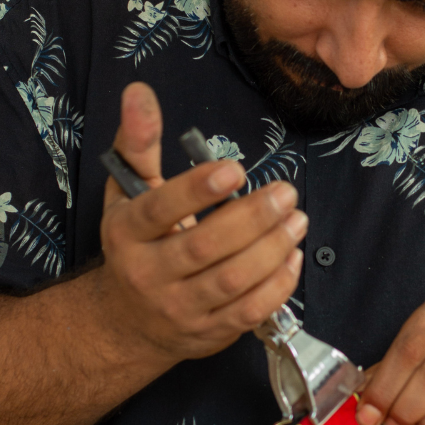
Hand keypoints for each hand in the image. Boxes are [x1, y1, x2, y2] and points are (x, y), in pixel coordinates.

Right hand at [98, 82, 306, 361]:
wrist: (127, 323)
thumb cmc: (137, 244)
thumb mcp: (129, 192)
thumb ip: (139, 142)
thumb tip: (139, 90)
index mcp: (127, 234)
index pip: (158, 210)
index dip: (197, 190)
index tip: (235, 169)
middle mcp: (148, 274)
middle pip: (204, 247)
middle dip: (252, 219)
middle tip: (286, 192)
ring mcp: (180, 309)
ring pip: (231, 282)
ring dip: (272, 249)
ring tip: (298, 219)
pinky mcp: (209, 334)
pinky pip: (249, 313)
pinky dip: (277, 285)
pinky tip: (293, 256)